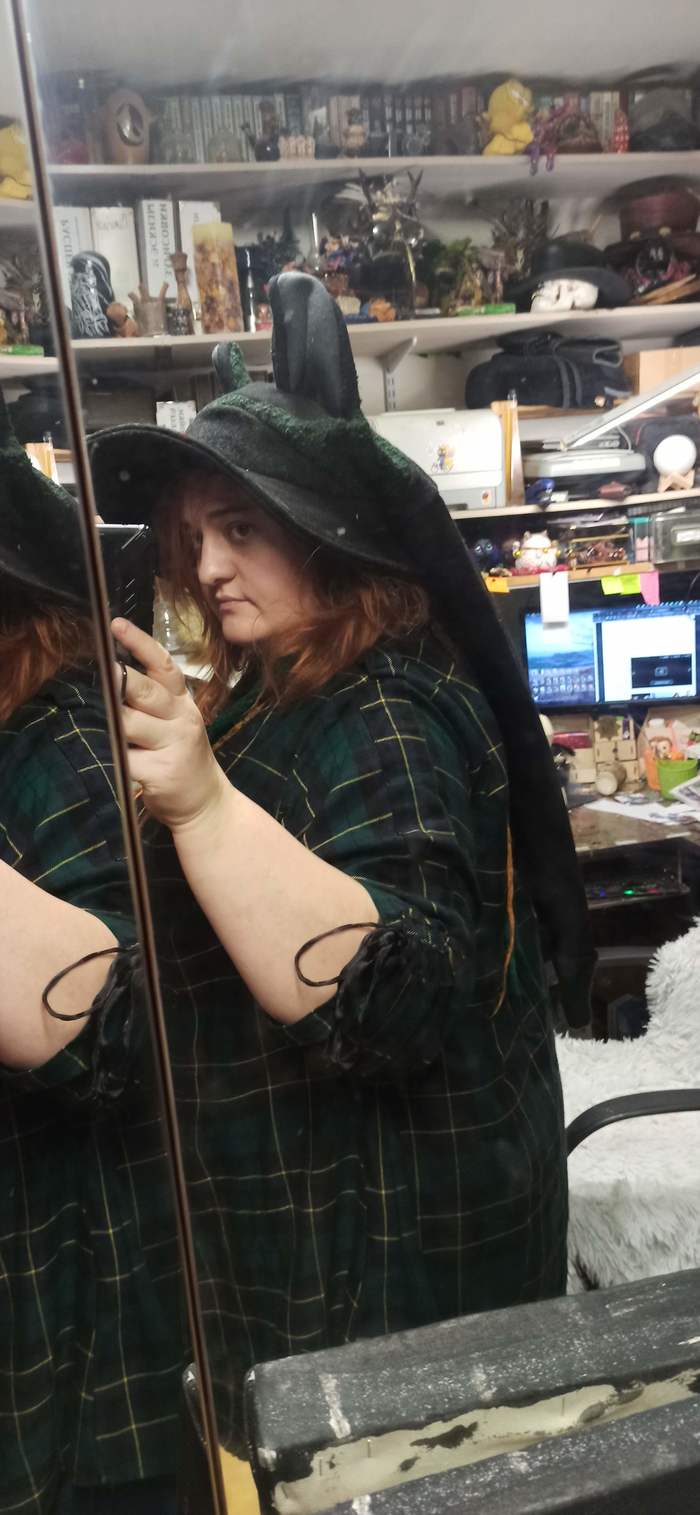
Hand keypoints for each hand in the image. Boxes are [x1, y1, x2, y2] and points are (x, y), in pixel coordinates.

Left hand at [112, 618, 226, 830]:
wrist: (206, 802)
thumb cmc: (182, 755)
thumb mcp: (177, 722)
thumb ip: (152, 702)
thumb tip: (112, 679)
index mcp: (183, 703)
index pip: (164, 665)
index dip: (140, 643)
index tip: (117, 625)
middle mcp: (181, 719)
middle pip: (146, 692)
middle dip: (122, 680)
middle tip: (106, 669)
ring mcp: (172, 746)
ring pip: (130, 724)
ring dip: (114, 722)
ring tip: (109, 722)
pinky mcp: (159, 773)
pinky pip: (126, 758)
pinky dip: (116, 757)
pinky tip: (118, 759)